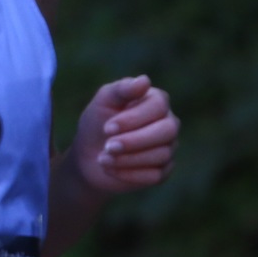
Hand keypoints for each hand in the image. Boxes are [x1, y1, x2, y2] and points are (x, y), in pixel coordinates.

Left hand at [72, 75, 177, 192]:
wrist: (89, 156)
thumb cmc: (97, 123)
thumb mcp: (103, 102)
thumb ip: (122, 89)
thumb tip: (145, 81)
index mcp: (157, 101)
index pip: (158, 106)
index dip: (133, 118)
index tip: (107, 128)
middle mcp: (168, 123)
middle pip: (167, 131)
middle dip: (135, 141)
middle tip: (108, 146)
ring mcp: (169, 147)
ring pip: (161, 155)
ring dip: (128, 158)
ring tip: (103, 158)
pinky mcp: (163, 171)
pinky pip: (155, 176)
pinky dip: (130, 174)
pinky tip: (110, 169)